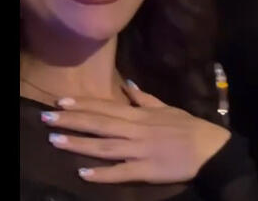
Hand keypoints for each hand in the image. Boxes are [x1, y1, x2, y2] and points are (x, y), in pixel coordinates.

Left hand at [41, 82, 230, 183]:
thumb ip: (145, 99)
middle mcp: (137, 130)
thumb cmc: (188, 128)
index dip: (83, 104)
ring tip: (56, 140)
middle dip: (72, 120)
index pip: (106, 107)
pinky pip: (121, 172)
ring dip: (79, 144)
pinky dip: (102, 174)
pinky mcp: (147, 171)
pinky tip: (84, 174)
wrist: (210, 149)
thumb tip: (128, 84)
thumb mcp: (167, 108)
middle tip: (47, 117)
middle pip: (100, 124)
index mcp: (141, 115)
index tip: (61, 101)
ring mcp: (141, 151)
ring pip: (105, 147)